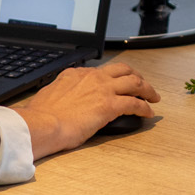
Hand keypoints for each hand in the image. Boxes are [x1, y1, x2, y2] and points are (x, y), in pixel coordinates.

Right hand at [13, 61, 160, 157]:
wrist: (42, 124)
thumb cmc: (41, 116)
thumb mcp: (50, 95)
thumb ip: (61, 92)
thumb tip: (62, 98)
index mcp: (76, 74)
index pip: (101, 71)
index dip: (113, 77)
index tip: (117, 83)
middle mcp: (92, 77)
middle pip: (123, 70)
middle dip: (136, 76)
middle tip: (143, 85)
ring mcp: (103, 89)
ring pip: (134, 82)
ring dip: (147, 89)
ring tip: (153, 97)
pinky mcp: (110, 105)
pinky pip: (135, 103)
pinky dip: (145, 107)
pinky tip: (148, 113)